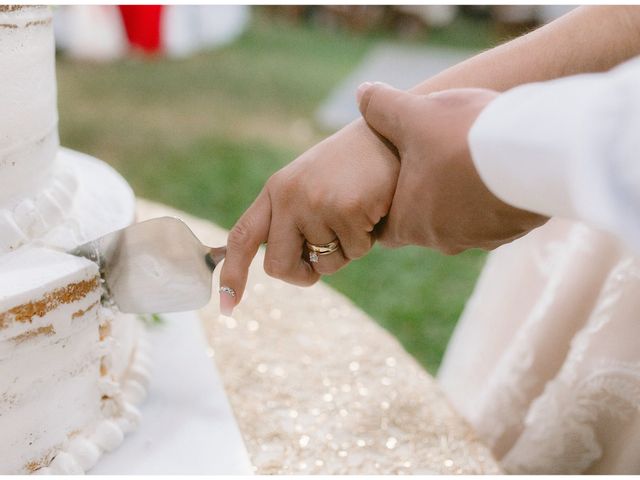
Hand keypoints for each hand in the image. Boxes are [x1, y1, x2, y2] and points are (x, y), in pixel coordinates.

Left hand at [218, 120, 399, 314]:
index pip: (242, 236)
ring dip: (346, 250)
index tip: (227, 307)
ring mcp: (315, 202)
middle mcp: (288, 196)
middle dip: (302, 274)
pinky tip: (374, 208)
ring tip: (358, 212)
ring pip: (326, 264)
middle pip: (278, 267)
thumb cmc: (353, 165)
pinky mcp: (345, 208)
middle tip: (325, 258)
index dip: (232, 274)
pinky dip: (368, 239)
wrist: (391, 129)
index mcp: (276, 190)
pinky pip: (355, 252)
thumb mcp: (312, 185)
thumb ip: (293, 220)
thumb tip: (284, 267)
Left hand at [357, 83, 547, 253]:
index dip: (388, 206)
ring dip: (463, 196)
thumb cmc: (462, 139)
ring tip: (471, 160)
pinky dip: (494, 195)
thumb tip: (361, 93)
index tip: (395, 184)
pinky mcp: (514, 229)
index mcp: (410, 223)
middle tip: (434, 165)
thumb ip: (383, 107)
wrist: (533, 155)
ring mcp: (481, 237)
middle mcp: (443, 240)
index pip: (387, 230)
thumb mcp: (414, 116)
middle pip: (426, 223)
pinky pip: (497, 215)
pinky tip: (502, 168)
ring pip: (463, 220)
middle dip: (427, 198)